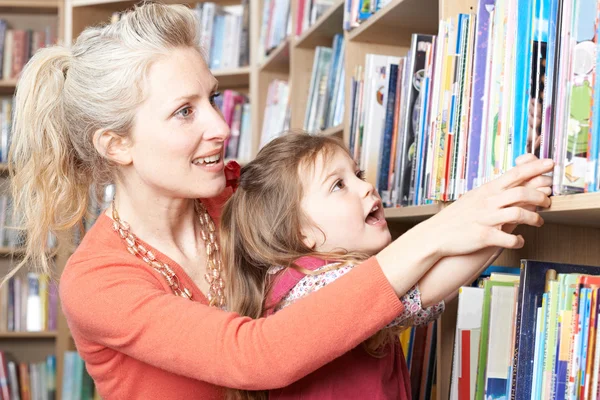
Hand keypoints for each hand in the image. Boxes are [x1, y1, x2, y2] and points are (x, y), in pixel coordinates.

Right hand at [415, 157, 553, 256]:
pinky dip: (519, 241)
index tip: (549, 164)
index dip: (534, 167)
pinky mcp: (484, 237)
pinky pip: (509, 239)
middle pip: (522, 193)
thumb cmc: (456, 217)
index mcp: (487, 190)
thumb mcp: (474, 198)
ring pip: (519, 214)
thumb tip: (512, 185)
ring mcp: (486, 219)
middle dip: (541, 196)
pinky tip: (520, 241)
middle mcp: (487, 202)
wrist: (435, 235)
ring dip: (534, 218)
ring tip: (538, 222)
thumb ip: (493, 192)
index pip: (514, 174)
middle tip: (548, 201)